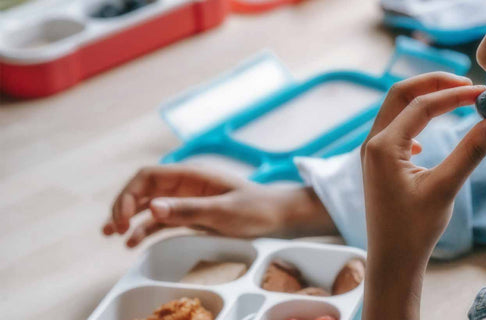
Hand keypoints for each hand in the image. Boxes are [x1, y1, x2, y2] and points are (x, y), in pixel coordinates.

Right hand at [103, 165, 335, 246]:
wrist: (280, 217)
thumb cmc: (256, 209)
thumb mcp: (222, 212)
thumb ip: (188, 209)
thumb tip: (153, 207)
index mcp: (192, 174)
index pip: (148, 176)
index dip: (128, 194)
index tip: (123, 218)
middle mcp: (185, 184)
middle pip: (143, 189)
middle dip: (124, 206)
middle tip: (114, 229)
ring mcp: (187, 199)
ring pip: (149, 204)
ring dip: (129, 217)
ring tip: (113, 235)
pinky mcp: (192, 214)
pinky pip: (162, 219)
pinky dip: (146, 228)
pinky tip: (133, 242)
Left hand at [360, 72, 485, 318]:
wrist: (391, 261)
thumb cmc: (414, 230)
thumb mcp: (445, 188)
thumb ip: (470, 152)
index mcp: (383, 146)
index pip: (421, 104)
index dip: (454, 94)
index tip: (482, 92)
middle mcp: (372, 144)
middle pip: (401, 94)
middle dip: (434, 84)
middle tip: (467, 84)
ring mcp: (372, 153)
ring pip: (396, 109)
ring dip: (424, 99)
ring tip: (456, 99)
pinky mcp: (378, 164)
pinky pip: (394, 128)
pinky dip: (415, 120)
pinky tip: (427, 140)